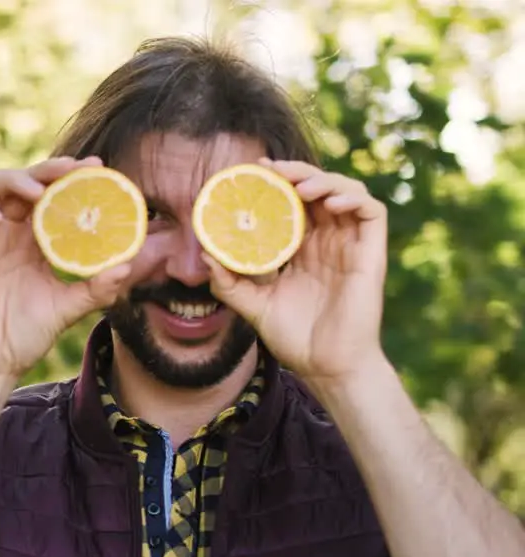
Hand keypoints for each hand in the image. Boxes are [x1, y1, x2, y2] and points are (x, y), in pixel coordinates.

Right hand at [0, 156, 133, 385]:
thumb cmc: (26, 334)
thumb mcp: (68, 308)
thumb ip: (97, 288)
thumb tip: (128, 266)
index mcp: (34, 238)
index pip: (51, 192)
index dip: (70, 175)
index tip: (97, 167)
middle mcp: (7, 230)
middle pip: (21, 179)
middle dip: (45, 169)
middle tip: (70, 170)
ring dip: (10, 179)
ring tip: (34, 193)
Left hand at [204, 158, 388, 386]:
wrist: (326, 367)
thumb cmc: (294, 337)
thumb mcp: (253, 306)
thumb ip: (229, 283)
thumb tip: (205, 255)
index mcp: (302, 248)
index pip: (291, 203)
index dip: (276, 184)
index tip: (252, 172)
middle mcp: (327, 241)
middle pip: (317, 190)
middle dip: (295, 173)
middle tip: (270, 169)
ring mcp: (350, 245)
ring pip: (345, 192)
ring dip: (323, 179)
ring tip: (297, 184)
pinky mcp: (371, 253)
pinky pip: (371, 211)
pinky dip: (352, 197)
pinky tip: (329, 201)